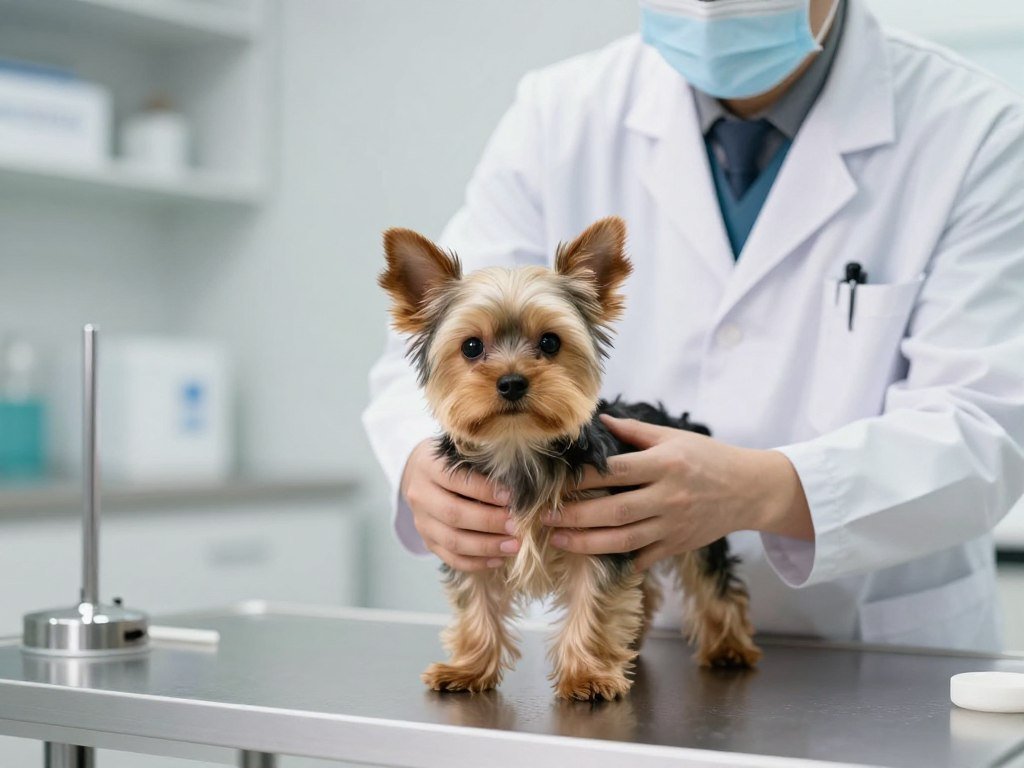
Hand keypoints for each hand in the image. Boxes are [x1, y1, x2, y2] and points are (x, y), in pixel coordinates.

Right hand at [401, 439, 519, 571]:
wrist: (421, 475)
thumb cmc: (454, 462)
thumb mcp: (463, 455)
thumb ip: (486, 467)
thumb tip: (525, 487)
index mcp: (429, 467)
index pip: (457, 480)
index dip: (485, 490)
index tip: (512, 497)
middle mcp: (420, 495)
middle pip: (453, 514)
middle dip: (489, 522)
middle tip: (517, 526)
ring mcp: (422, 522)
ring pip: (452, 541)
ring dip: (486, 546)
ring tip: (514, 546)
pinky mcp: (428, 542)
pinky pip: (451, 558)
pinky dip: (476, 562)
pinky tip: (499, 559)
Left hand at [545, 415, 810, 570]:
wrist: (749, 490)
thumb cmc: (708, 458)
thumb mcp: (674, 437)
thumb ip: (635, 431)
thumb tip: (599, 421)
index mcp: (664, 465)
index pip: (614, 472)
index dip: (582, 478)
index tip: (555, 482)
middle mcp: (668, 497)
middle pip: (613, 511)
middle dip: (575, 516)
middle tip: (544, 517)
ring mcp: (673, 525)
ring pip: (623, 540)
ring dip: (587, 543)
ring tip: (558, 541)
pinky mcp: (678, 545)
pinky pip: (643, 557)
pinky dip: (619, 560)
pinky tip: (592, 560)